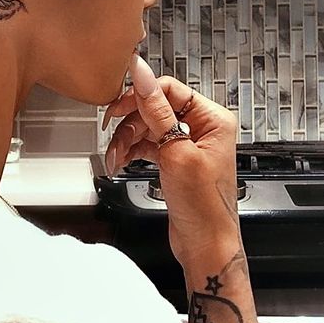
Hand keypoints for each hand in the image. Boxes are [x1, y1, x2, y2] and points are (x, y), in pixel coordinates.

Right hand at [103, 53, 240, 266]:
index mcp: (212, 118)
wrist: (205, 246)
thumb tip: (142, 75)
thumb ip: (156, 111)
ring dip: (126, 140)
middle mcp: (202, 127)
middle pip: (154, 107)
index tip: (117, 103)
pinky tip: (120, 160)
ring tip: (115, 156)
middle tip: (111, 131)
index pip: (169, 89)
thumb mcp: (177, 152)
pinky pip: (147, 144)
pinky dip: (131, 151)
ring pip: (146, 126)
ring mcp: (187, 144)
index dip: (141, 95)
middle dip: (130, 122)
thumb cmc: (205, 207)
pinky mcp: (174, 159)